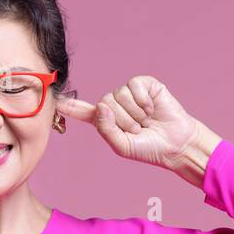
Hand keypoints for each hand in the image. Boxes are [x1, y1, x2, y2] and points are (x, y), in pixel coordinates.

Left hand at [55, 75, 204, 170]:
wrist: (175, 143)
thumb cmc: (148, 148)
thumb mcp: (122, 146)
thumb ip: (106, 130)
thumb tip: (102, 106)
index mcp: (107, 121)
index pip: (84, 111)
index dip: (71, 106)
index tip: (57, 101)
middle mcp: (116, 104)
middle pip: (104, 103)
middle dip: (122, 120)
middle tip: (138, 129)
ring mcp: (130, 93)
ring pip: (119, 94)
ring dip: (134, 112)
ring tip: (146, 121)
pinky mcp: (145, 85)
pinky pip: (134, 85)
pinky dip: (143, 100)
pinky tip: (152, 108)